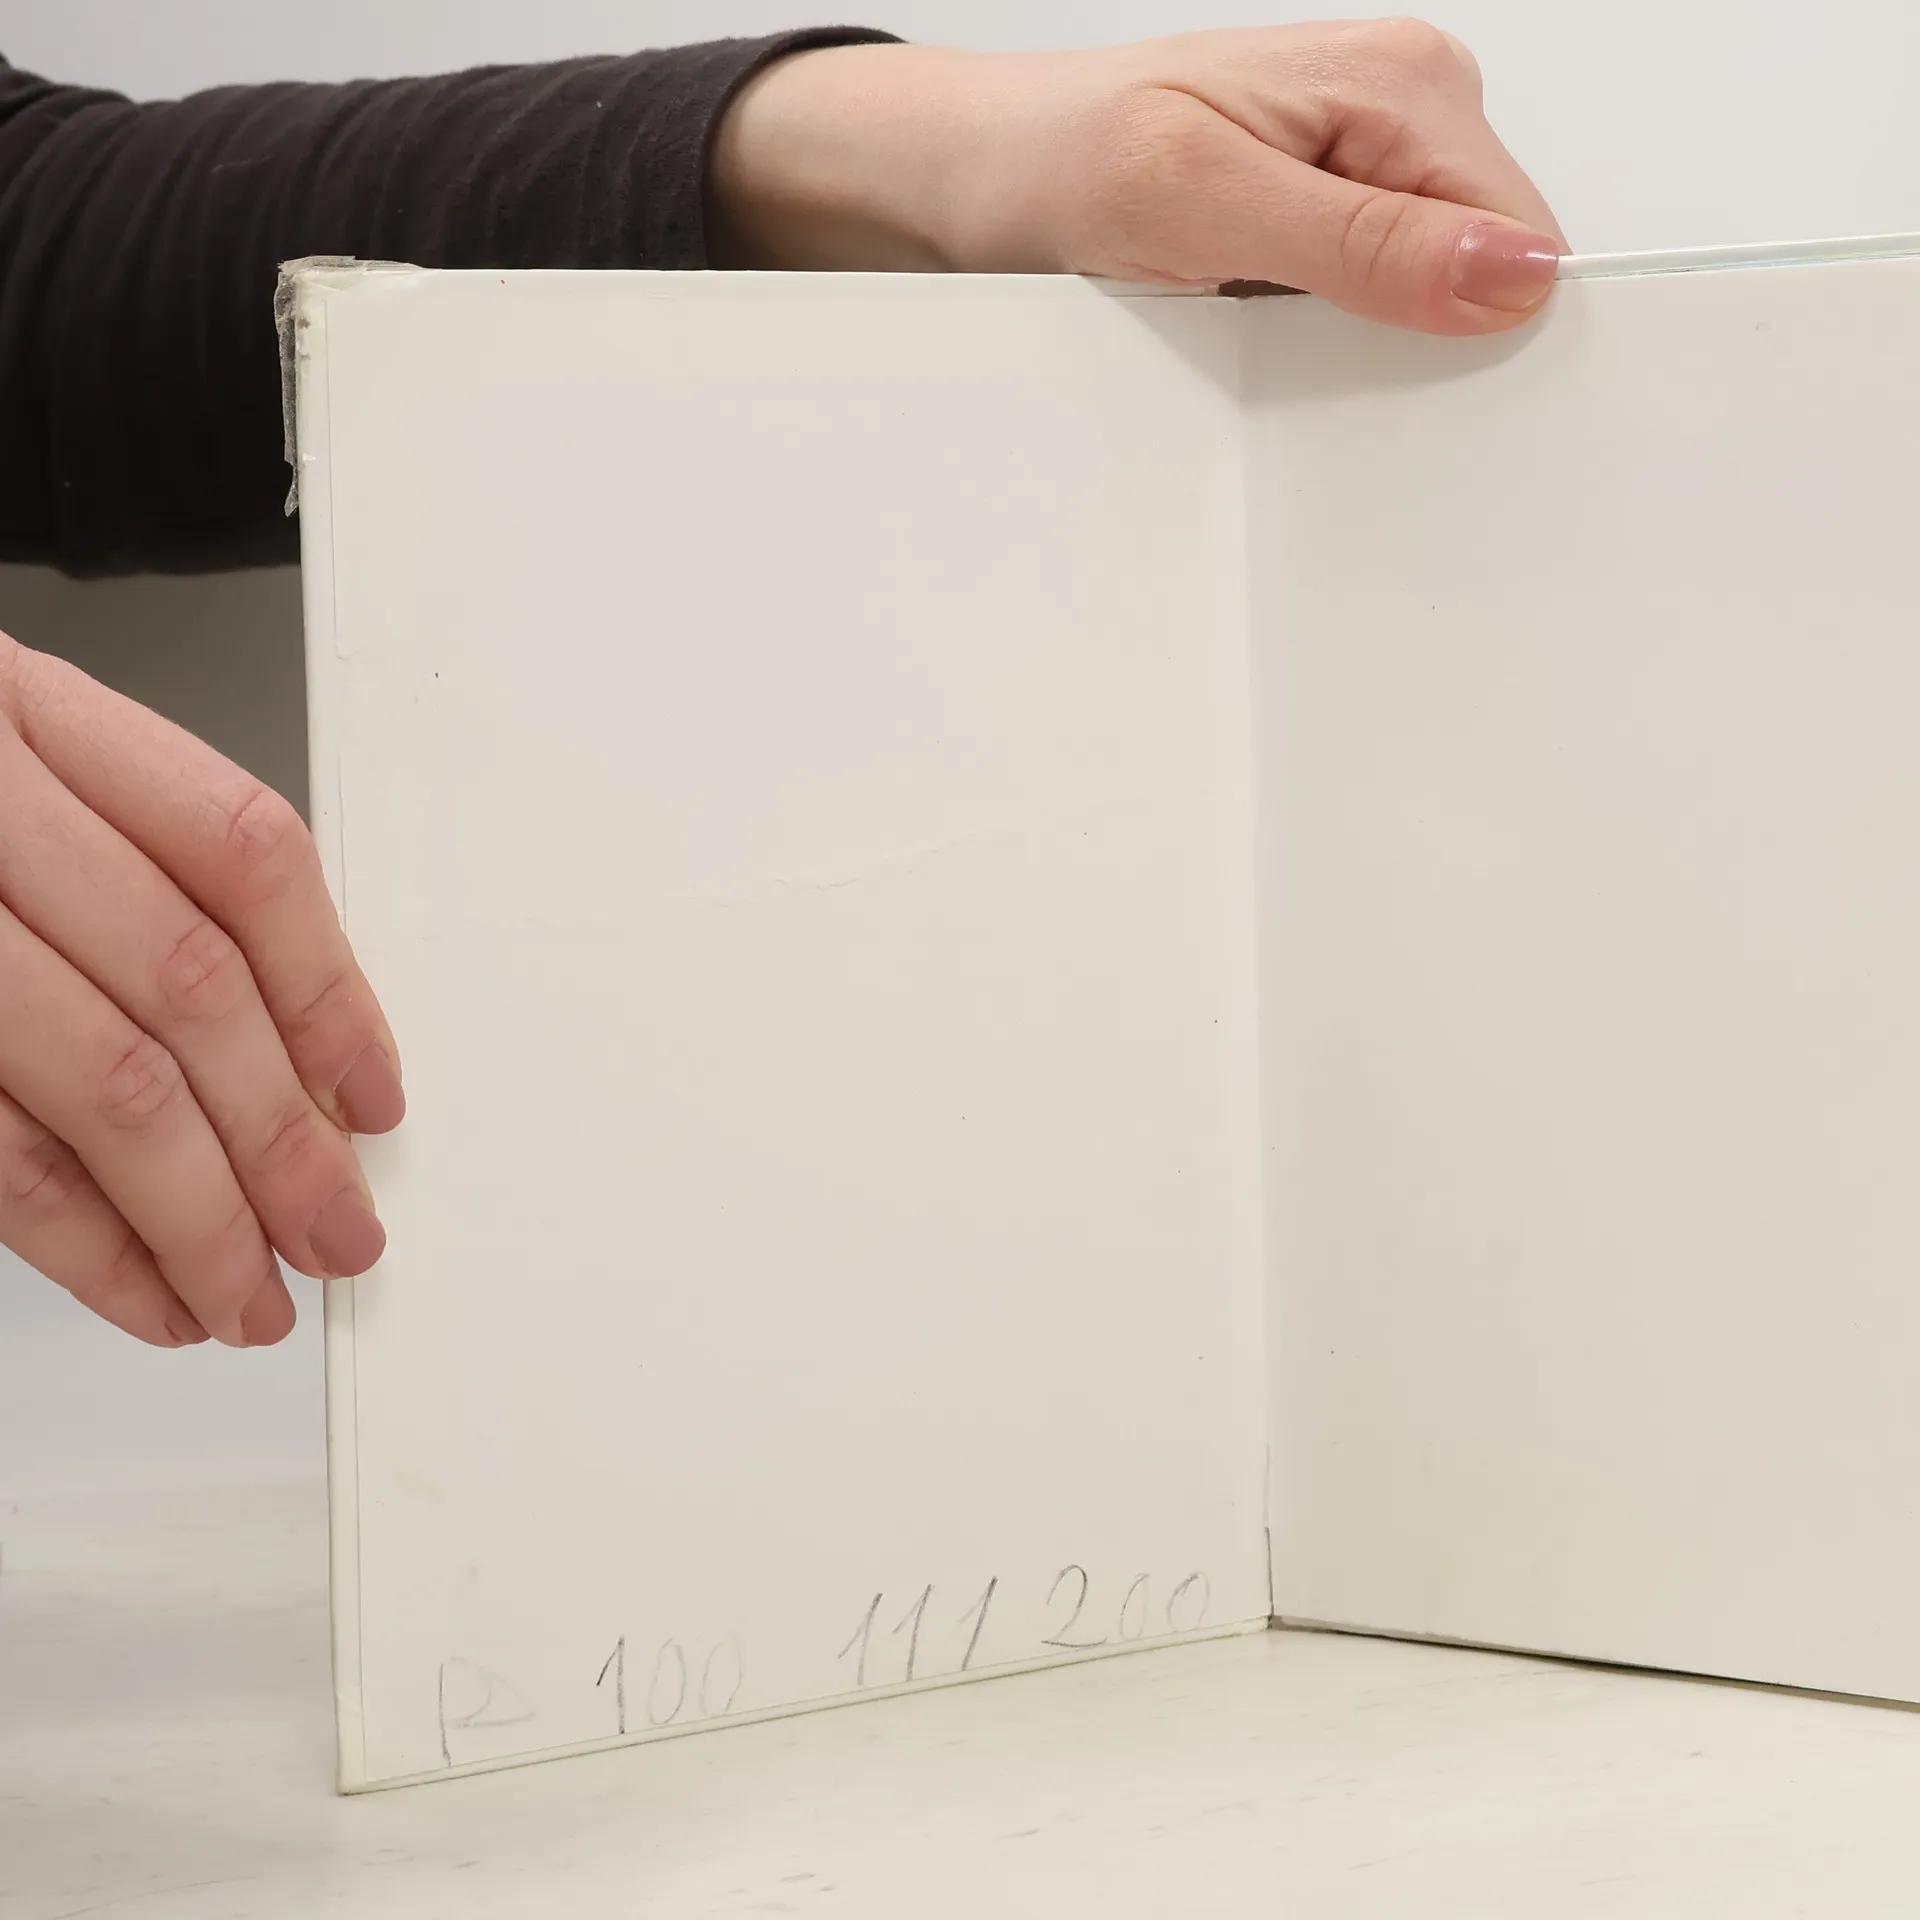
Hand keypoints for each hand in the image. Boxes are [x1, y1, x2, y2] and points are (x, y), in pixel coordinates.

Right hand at [0, 634, 400, 1347]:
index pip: (242, 854)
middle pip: (187, 986)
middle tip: (339, 1233)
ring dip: (198, 1219)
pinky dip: (84, 1244)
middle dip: (281, 1137)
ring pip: (102, 1085)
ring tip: (252, 1297)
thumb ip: (149, 879)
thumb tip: (309, 1060)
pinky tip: (148, 1293)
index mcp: (35, 716)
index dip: (329, 989)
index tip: (372, 1098)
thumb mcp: (17, 768)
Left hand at [714, 20, 1565, 333]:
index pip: (1521, 239)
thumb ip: (1366, 242)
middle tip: (1291, 340)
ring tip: (1258, 322)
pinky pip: (1367, 301)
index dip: (1476, 328)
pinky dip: (1318, 334)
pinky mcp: (1326, 208)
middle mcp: (1404, 111)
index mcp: (1406, 83)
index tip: (1389, 370)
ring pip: (1427, 299)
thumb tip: (1512, 274)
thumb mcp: (1206, 203)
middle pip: (1483, 272)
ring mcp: (1367, 162)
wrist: (987, 170)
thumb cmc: (1066, 159)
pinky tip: (1259, 324)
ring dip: (1355, 340)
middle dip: (1411, 337)